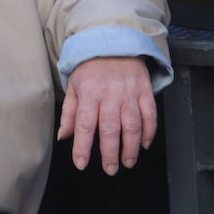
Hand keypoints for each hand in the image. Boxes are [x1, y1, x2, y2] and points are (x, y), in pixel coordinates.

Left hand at [58, 56, 155, 174]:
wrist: (113, 43)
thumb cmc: (89, 67)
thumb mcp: (73, 85)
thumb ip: (69, 112)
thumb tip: (63, 136)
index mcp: (89, 94)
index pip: (84, 124)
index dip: (82, 146)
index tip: (81, 163)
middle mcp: (109, 95)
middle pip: (110, 128)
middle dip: (110, 152)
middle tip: (110, 170)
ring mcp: (129, 93)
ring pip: (132, 125)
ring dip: (131, 147)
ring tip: (128, 162)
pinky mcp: (145, 92)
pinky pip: (150, 115)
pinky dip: (149, 132)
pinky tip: (144, 145)